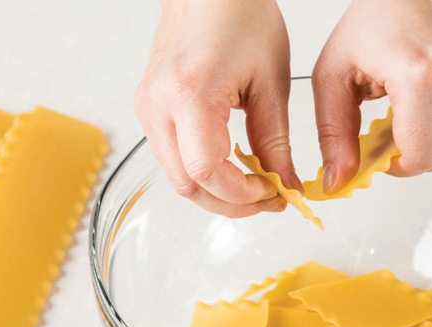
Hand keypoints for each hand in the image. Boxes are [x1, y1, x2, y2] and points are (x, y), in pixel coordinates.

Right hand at [135, 0, 300, 217]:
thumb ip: (275, 142)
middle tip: (268, 198)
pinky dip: (203, 174)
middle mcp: (159, 104)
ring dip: (216, 192)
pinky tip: (231, 167)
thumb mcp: (271, 83)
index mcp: (191, 93)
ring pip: (177, 178)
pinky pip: (172, 159)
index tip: (273, 194)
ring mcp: (148, 108)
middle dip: (231, 203)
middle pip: (187, 184)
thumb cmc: (241, 18)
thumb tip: (283, 185)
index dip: (242, 195)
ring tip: (253, 186)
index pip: (207, 172)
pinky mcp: (149, 109)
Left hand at [312, 0, 431, 192]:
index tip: (390, 154)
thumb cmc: (378, 13)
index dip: (401, 166)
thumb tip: (336, 181)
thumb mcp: (335, 73)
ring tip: (428, 107)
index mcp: (421, 76)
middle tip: (404, 125)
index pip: (424, 158)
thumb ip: (333, 134)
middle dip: (424, 151)